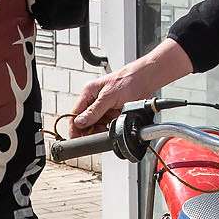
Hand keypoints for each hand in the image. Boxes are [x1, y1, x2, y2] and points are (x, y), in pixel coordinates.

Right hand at [70, 41, 190, 130]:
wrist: (144, 81)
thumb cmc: (128, 81)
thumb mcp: (108, 97)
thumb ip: (94, 111)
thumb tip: (80, 122)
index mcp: (88, 93)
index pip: (75, 113)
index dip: (75, 127)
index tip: (75, 138)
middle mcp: (94, 100)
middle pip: (85, 121)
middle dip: (90, 129)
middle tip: (96, 134)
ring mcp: (103, 107)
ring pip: (96, 125)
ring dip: (101, 128)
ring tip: (108, 125)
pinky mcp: (112, 112)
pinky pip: (106, 124)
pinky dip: (109, 127)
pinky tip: (113, 124)